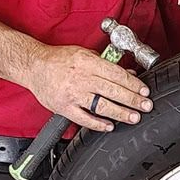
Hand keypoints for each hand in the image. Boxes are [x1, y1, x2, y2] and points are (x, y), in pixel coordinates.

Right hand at [23, 43, 152, 130]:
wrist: (34, 66)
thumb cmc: (59, 60)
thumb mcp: (85, 54)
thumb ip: (106, 64)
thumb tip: (128, 74)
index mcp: (87, 62)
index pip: (116, 74)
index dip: (133, 84)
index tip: (144, 91)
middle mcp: (81, 78)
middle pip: (112, 91)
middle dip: (132, 100)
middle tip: (145, 106)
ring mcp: (72, 94)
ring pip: (101, 106)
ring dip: (120, 113)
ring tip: (133, 117)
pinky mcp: (64, 107)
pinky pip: (84, 118)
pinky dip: (98, 124)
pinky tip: (109, 126)